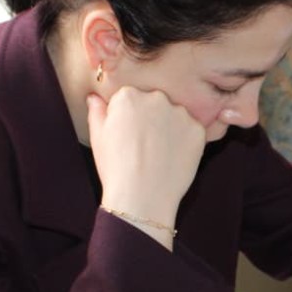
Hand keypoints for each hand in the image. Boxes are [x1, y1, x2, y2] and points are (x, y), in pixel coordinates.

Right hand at [87, 88, 205, 236]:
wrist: (142, 196)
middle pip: (155, 103)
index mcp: (128, 96)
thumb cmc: (115, 168)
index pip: (130, 98)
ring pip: (175, 116)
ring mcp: (179, 113)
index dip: (128, 118)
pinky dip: (186, 142)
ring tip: (159, 154)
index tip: (127, 135)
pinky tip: (173, 158)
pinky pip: (192, 131)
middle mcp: (156, 98)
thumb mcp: (97, 137)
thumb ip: (97, 111)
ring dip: (170, 128)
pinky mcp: (197, 130)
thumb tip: (95, 97)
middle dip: (151, 118)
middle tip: (144, 146)